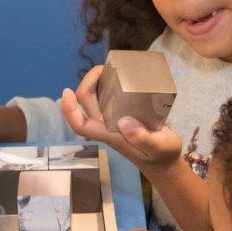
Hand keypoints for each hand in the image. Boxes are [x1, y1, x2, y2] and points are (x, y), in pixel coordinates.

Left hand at [60, 66, 181, 173]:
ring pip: (95, 101)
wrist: (165, 163)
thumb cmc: (162, 155)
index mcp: (111, 135)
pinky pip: (109, 99)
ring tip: (109, 68)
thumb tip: (124, 122)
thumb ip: (143, 138)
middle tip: (102, 68)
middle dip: (88, 85)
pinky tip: (120, 77)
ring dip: (97, 84)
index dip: (69, 110)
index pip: (81, 125)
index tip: (66, 91)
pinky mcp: (122, 116)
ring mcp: (114, 122)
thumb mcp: (159, 147)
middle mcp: (108, 127)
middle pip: (86, 106)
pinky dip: (109, 87)